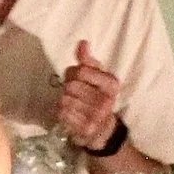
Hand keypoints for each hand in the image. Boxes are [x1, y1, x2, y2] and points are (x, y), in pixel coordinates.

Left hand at [56, 39, 121, 153]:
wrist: (102, 130)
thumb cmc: (97, 97)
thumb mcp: (98, 77)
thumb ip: (88, 60)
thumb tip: (82, 43)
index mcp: (112, 84)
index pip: (82, 71)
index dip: (73, 72)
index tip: (76, 77)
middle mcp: (106, 100)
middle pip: (71, 85)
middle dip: (67, 87)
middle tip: (72, 92)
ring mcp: (96, 116)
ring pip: (65, 99)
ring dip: (64, 100)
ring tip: (72, 103)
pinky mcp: (84, 129)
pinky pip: (62, 113)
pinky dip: (62, 112)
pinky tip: (70, 113)